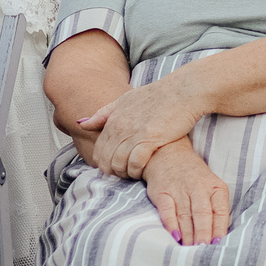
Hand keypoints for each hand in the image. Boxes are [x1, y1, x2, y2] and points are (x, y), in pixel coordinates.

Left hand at [80, 71, 209, 179]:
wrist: (183, 91)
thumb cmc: (158, 95)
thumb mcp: (125, 99)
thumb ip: (103, 113)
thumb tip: (82, 123)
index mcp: (113, 118)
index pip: (99, 149)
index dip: (103, 163)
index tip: (113, 167)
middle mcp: (120, 126)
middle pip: (106, 159)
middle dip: (112, 171)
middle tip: (122, 174)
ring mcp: (134, 133)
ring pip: (119, 164)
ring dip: (124, 173)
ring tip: (133, 174)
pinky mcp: (150, 139)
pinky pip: (135, 163)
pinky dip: (136, 170)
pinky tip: (142, 171)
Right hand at [144, 141, 230, 244]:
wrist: (168, 155)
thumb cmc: (194, 178)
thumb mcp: (211, 188)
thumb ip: (215, 210)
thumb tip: (217, 239)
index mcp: (215, 188)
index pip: (220, 211)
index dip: (219, 229)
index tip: (217, 245)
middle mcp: (198, 187)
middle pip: (202, 214)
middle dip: (203, 234)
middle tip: (203, 250)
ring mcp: (179, 189)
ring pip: (185, 216)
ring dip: (188, 235)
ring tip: (190, 251)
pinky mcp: (162, 192)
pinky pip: (167, 210)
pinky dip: (171, 224)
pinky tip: (175, 237)